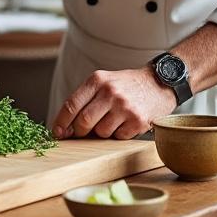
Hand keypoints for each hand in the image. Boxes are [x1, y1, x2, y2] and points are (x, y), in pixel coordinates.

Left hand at [52, 68, 176, 140]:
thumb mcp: (104, 82)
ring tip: (113, 120)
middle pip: (83, 122)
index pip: (71, 105)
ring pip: (101, 132)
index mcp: (97, 80)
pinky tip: (126, 122)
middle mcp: (110, 92)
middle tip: (84, 132)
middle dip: (80, 132)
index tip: (58, 133)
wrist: (159, 83)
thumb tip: (65, 128)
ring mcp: (125, 107)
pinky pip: (118, 137)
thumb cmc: (126, 86)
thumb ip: (85, 99)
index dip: (61, 122)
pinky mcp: (138, 120)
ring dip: (102, 132)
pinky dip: (119, 134)